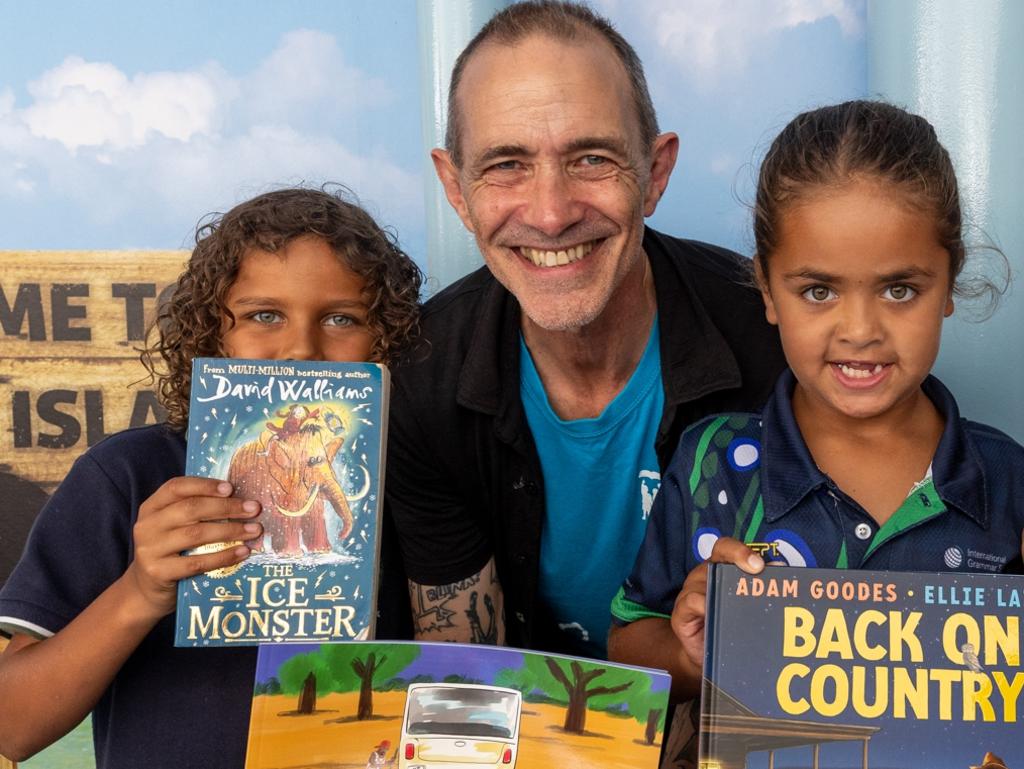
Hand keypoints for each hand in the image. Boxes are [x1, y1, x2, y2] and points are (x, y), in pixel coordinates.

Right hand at [125, 477, 261, 617]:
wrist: (147, 590)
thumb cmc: (170, 551)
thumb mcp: (174, 526)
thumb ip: (195, 511)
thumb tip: (240, 500)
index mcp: (151, 507)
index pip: (176, 487)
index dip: (204, 485)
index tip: (231, 488)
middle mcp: (147, 525)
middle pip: (191, 509)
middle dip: (226, 508)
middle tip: (253, 509)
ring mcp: (150, 550)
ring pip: (196, 534)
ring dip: (230, 530)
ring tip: (254, 530)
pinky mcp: (159, 573)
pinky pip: (197, 562)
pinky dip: (223, 556)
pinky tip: (243, 552)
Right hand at [670, 536, 763, 667]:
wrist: (705, 655)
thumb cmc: (729, 627)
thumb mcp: (745, 607)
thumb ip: (759, 589)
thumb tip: (780, 570)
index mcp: (721, 569)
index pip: (727, 548)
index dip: (741, 550)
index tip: (760, 564)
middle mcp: (705, 574)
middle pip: (718, 555)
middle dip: (739, 557)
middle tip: (758, 570)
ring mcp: (690, 590)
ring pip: (707, 579)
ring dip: (727, 589)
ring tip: (743, 603)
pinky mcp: (680, 611)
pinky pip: (692, 601)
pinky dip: (706, 605)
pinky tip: (717, 615)